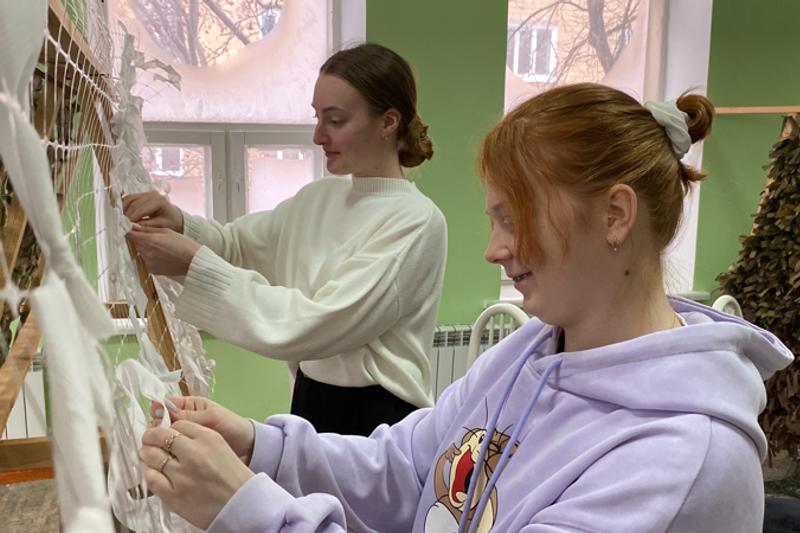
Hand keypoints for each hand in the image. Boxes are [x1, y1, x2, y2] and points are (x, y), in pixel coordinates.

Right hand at [123, 191, 183, 232]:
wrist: (175, 217)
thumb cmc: (171, 222)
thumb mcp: (161, 226)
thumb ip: (146, 226)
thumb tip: (132, 227)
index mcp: (159, 201)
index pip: (141, 209)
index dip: (132, 218)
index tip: (125, 227)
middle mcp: (152, 194)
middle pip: (134, 203)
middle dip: (126, 215)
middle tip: (120, 225)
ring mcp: (147, 193)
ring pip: (129, 199)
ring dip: (123, 209)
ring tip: (120, 220)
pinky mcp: (142, 195)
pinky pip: (129, 198)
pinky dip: (124, 206)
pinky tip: (122, 215)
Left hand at [127, 227, 200, 275]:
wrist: (194, 262)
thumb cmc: (184, 244)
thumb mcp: (167, 231)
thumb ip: (149, 230)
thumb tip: (135, 227)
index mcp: (149, 241)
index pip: (129, 234)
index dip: (131, 231)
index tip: (133, 230)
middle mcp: (146, 253)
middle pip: (135, 244)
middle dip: (141, 240)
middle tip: (154, 239)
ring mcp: (148, 263)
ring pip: (141, 253)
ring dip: (147, 250)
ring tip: (162, 249)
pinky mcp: (152, 271)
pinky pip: (147, 262)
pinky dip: (152, 259)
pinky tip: (163, 257)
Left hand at [139, 421, 253, 529]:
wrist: (243, 505)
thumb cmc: (235, 479)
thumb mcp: (222, 448)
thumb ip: (200, 440)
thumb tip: (175, 436)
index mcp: (208, 438)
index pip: (179, 424)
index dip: (169, 427)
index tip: (165, 431)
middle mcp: (194, 453)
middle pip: (160, 436)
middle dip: (151, 436)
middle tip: (148, 439)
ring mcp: (182, 474)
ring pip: (152, 456)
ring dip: (147, 454)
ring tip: (147, 454)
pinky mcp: (174, 494)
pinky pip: (152, 478)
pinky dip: (150, 474)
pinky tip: (154, 473)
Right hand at [151, 396, 254, 462]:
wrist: (248, 449)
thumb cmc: (233, 427)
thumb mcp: (212, 417)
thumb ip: (189, 416)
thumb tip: (163, 408)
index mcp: (190, 407)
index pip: (166, 406)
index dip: (158, 412)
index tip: (154, 420)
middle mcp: (183, 422)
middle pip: (161, 423)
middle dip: (155, 430)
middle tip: (153, 438)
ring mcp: (183, 439)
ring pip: (163, 439)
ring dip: (157, 444)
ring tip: (154, 450)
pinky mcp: (185, 455)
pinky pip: (171, 453)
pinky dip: (164, 456)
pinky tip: (160, 460)